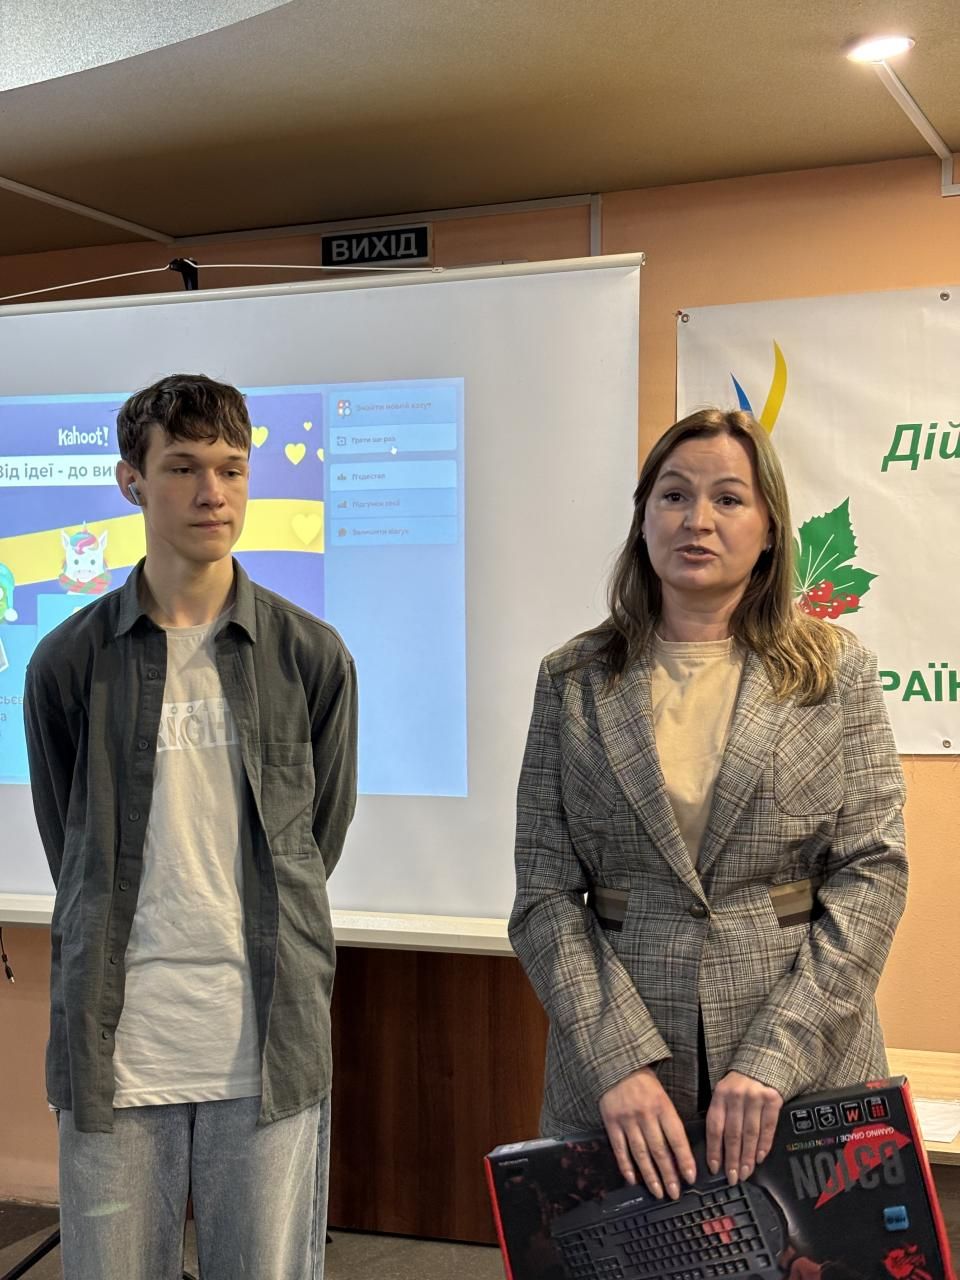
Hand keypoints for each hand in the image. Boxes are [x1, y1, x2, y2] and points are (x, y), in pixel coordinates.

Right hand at [599, 1067, 696, 1199]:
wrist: (617, 1066)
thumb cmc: (644, 1083)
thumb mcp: (662, 1096)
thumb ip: (669, 1121)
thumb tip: (678, 1152)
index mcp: (662, 1106)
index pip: (677, 1138)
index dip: (684, 1160)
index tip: (691, 1177)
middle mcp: (645, 1115)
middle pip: (659, 1150)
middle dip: (669, 1175)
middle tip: (675, 1193)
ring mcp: (627, 1120)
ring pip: (640, 1153)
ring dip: (650, 1176)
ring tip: (658, 1192)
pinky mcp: (611, 1123)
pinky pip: (619, 1149)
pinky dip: (626, 1166)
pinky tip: (633, 1180)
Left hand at [706, 1070, 781, 1184]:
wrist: (762, 1061)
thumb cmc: (739, 1084)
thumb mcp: (724, 1093)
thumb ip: (721, 1114)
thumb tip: (716, 1149)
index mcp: (720, 1094)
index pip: (715, 1127)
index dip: (714, 1150)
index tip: (715, 1168)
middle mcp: (737, 1096)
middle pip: (733, 1134)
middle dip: (732, 1159)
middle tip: (733, 1177)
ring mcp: (756, 1097)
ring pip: (750, 1134)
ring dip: (747, 1157)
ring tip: (745, 1173)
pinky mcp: (773, 1100)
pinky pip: (768, 1127)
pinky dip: (764, 1145)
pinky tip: (759, 1158)